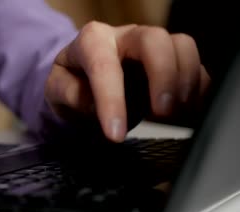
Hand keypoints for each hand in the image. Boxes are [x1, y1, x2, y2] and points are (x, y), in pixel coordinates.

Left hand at [46, 21, 210, 141]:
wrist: (85, 78)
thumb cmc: (72, 82)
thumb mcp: (56, 90)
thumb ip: (69, 94)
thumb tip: (92, 104)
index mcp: (92, 41)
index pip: (104, 66)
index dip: (112, 101)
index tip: (114, 134)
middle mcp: (125, 36)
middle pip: (154, 40)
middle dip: (162, 76)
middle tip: (161, 112)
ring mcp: (152, 46)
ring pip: (182, 46)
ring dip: (185, 81)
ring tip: (174, 113)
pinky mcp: (172, 59)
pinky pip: (195, 66)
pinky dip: (198, 88)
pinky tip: (187, 109)